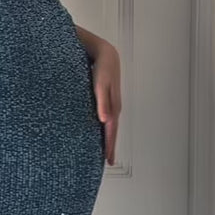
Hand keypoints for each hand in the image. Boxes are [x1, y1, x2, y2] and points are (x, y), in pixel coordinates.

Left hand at [91, 38, 121, 164]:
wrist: (105, 52)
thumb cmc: (102, 66)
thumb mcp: (101, 81)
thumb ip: (102, 100)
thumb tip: (105, 120)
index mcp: (113, 104)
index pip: (111, 130)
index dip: (109, 145)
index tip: (108, 159)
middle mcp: (113, 106)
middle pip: (112, 130)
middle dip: (110, 146)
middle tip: (109, 161)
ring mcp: (111, 103)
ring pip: (110, 125)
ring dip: (108, 138)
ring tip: (106, 152)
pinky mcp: (106, 100)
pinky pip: (106, 117)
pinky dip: (104, 128)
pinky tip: (100, 131)